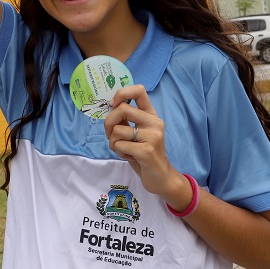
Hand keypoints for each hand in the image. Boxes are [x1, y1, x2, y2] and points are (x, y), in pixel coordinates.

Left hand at [104, 85, 187, 202]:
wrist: (160, 178)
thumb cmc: (143, 153)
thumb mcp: (136, 133)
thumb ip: (126, 119)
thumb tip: (109, 106)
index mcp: (151, 115)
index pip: (139, 90)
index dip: (121, 93)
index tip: (113, 104)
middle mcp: (154, 122)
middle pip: (122, 109)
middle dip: (108, 123)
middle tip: (111, 135)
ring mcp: (152, 136)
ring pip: (117, 130)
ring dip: (113, 142)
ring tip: (124, 149)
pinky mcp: (147, 151)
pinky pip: (119, 145)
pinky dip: (118, 152)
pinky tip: (129, 157)